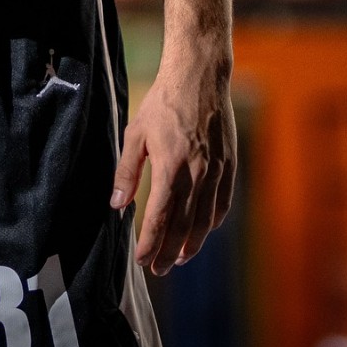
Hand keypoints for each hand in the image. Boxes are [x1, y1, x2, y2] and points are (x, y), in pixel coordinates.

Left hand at [109, 47, 236, 275]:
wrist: (199, 78)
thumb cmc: (162, 103)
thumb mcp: (136, 134)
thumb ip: (127, 172)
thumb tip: (116, 205)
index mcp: (171, 168)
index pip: (160, 217)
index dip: (150, 242)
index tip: (141, 260)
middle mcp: (197, 174)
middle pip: (184, 225)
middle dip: (169, 251)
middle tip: (158, 269)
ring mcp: (217, 170)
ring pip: (206, 219)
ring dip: (193, 243)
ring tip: (179, 258)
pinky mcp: (230, 164)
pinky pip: (223, 201)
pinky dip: (213, 221)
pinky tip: (204, 230)